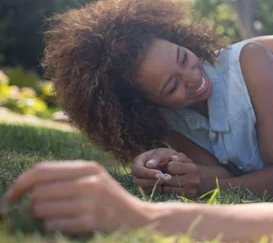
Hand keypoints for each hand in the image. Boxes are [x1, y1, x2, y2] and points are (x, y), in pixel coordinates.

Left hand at [6, 161, 149, 234]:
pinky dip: (56, 227)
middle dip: (35, 204)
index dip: (21, 182)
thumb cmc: (108, 199)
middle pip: (39, 192)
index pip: (42, 170)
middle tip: (43, 210)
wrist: (138, 218)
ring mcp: (91, 202)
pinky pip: (54, 225)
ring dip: (44, 217)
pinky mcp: (91, 221)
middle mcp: (90, 182)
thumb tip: (25, 184)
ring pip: (42, 209)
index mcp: (89, 167)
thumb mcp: (92, 179)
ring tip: (61, 217)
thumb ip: (65, 177)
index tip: (11, 195)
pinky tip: (71, 225)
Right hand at [132, 148, 192, 190]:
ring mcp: (140, 180)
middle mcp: (137, 172)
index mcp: (139, 161)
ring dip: (155, 186)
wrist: (171, 162)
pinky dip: (157, 189)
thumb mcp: (164, 153)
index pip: (138, 170)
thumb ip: (158, 157)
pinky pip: (148, 192)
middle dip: (152, 181)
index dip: (148, 173)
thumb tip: (149, 164)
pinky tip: (166, 184)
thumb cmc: (166, 155)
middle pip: (137, 181)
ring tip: (168, 179)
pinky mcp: (146, 187)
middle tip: (167, 177)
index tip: (160, 174)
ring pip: (142, 188)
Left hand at [161, 161, 202, 196]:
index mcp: (193, 169)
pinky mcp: (186, 198)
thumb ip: (179, 157)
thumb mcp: (187, 160)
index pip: (170, 167)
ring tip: (167, 181)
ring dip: (164, 184)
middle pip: (168, 178)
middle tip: (166, 174)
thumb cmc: (191, 168)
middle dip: (164, 176)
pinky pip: (170, 194)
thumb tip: (171, 158)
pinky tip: (170, 187)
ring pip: (167, 188)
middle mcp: (192, 181)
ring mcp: (190, 191)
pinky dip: (167, 190)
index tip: (169, 166)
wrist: (204, 181)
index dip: (167, 166)